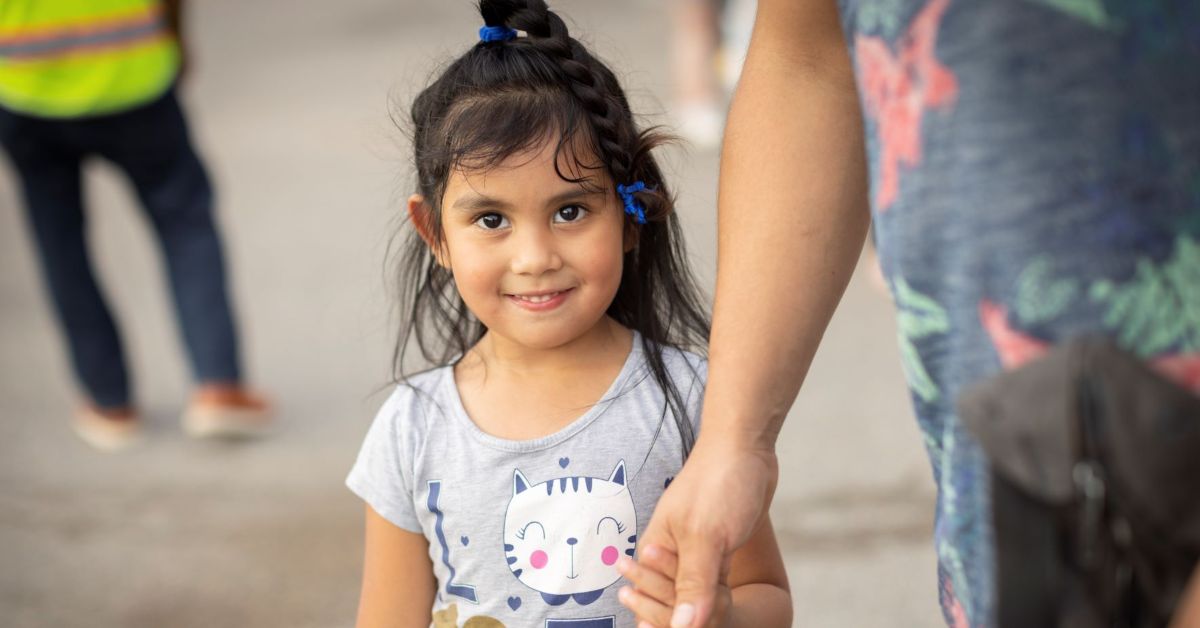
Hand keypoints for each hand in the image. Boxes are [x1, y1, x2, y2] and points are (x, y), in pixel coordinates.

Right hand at [636, 436, 777, 626]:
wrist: (744, 447)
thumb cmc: (718, 483)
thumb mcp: (705, 537)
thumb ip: (693, 584)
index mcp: (654, 549)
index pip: (655, 601)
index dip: (670, 620)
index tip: (692, 626)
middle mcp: (668, 552)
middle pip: (671, 601)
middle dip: (686, 615)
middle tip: (711, 617)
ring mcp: (693, 550)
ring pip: (693, 593)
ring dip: (704, 607)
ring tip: (716, 607)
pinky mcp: (716, 548)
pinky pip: (710, 583)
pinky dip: (715, 596)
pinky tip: (721, 602)